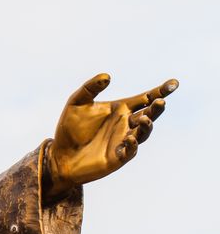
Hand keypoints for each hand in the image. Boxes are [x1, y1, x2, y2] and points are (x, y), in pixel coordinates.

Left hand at [45, 73, 178, 197]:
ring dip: (146, 126)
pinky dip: (132, 145)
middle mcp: (125, 124)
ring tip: (144, 119)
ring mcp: (123, 141)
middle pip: (148, 114)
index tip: (174, 84)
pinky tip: (129, 138)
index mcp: (120, 109)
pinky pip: (130, 151)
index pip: (145, 98)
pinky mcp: (117, 158)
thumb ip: (90, 88)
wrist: (60, 155)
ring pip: (143, 132)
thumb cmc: (69, 128)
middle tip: (160, 101)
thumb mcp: (77, 103)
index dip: (160, 91)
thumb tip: (108, 76)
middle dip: (156, 108)